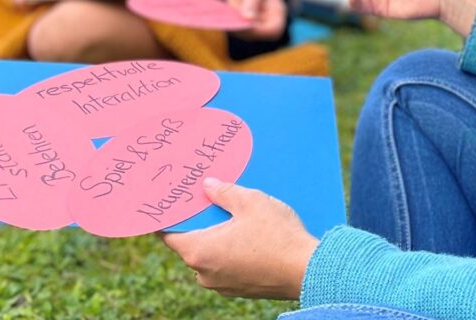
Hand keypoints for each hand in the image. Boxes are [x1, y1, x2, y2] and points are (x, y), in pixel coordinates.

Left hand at [161, 178, 318, 299]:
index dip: (170, 216)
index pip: (168, 234)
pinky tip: (249, 236)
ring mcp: (221, 285)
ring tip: (236, 216)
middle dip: (200, 222)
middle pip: (191, 243)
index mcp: (199, 251)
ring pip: (210, 256)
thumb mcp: (250, 202)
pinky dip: (231, 251)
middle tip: (210, 200)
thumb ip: (223, 191)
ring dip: (218, 238)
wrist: (306, 269)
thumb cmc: (276, 235)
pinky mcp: (238, 289)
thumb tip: (207, 185)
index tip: (172, 202)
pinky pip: (226, 266)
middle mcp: (204, 273)